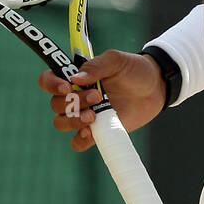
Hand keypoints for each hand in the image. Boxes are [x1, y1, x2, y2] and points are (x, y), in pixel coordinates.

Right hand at [38, 50, 166, 152]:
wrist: (155, 88)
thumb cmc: (134, 69)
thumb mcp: (116, 60)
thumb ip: (96, 66)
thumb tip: (75, 78)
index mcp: (75, 77)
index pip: (48, 80)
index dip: (51, 84)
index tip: (66, 86)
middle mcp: (75, 96)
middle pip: (55, 104)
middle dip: (72, 102)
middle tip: (96, 97)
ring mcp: (85, 114)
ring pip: (62, 123)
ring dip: (73, 121)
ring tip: (93, 116)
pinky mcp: (96, 131)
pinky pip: (77, 143)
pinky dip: (79, 140)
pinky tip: (91, 133)